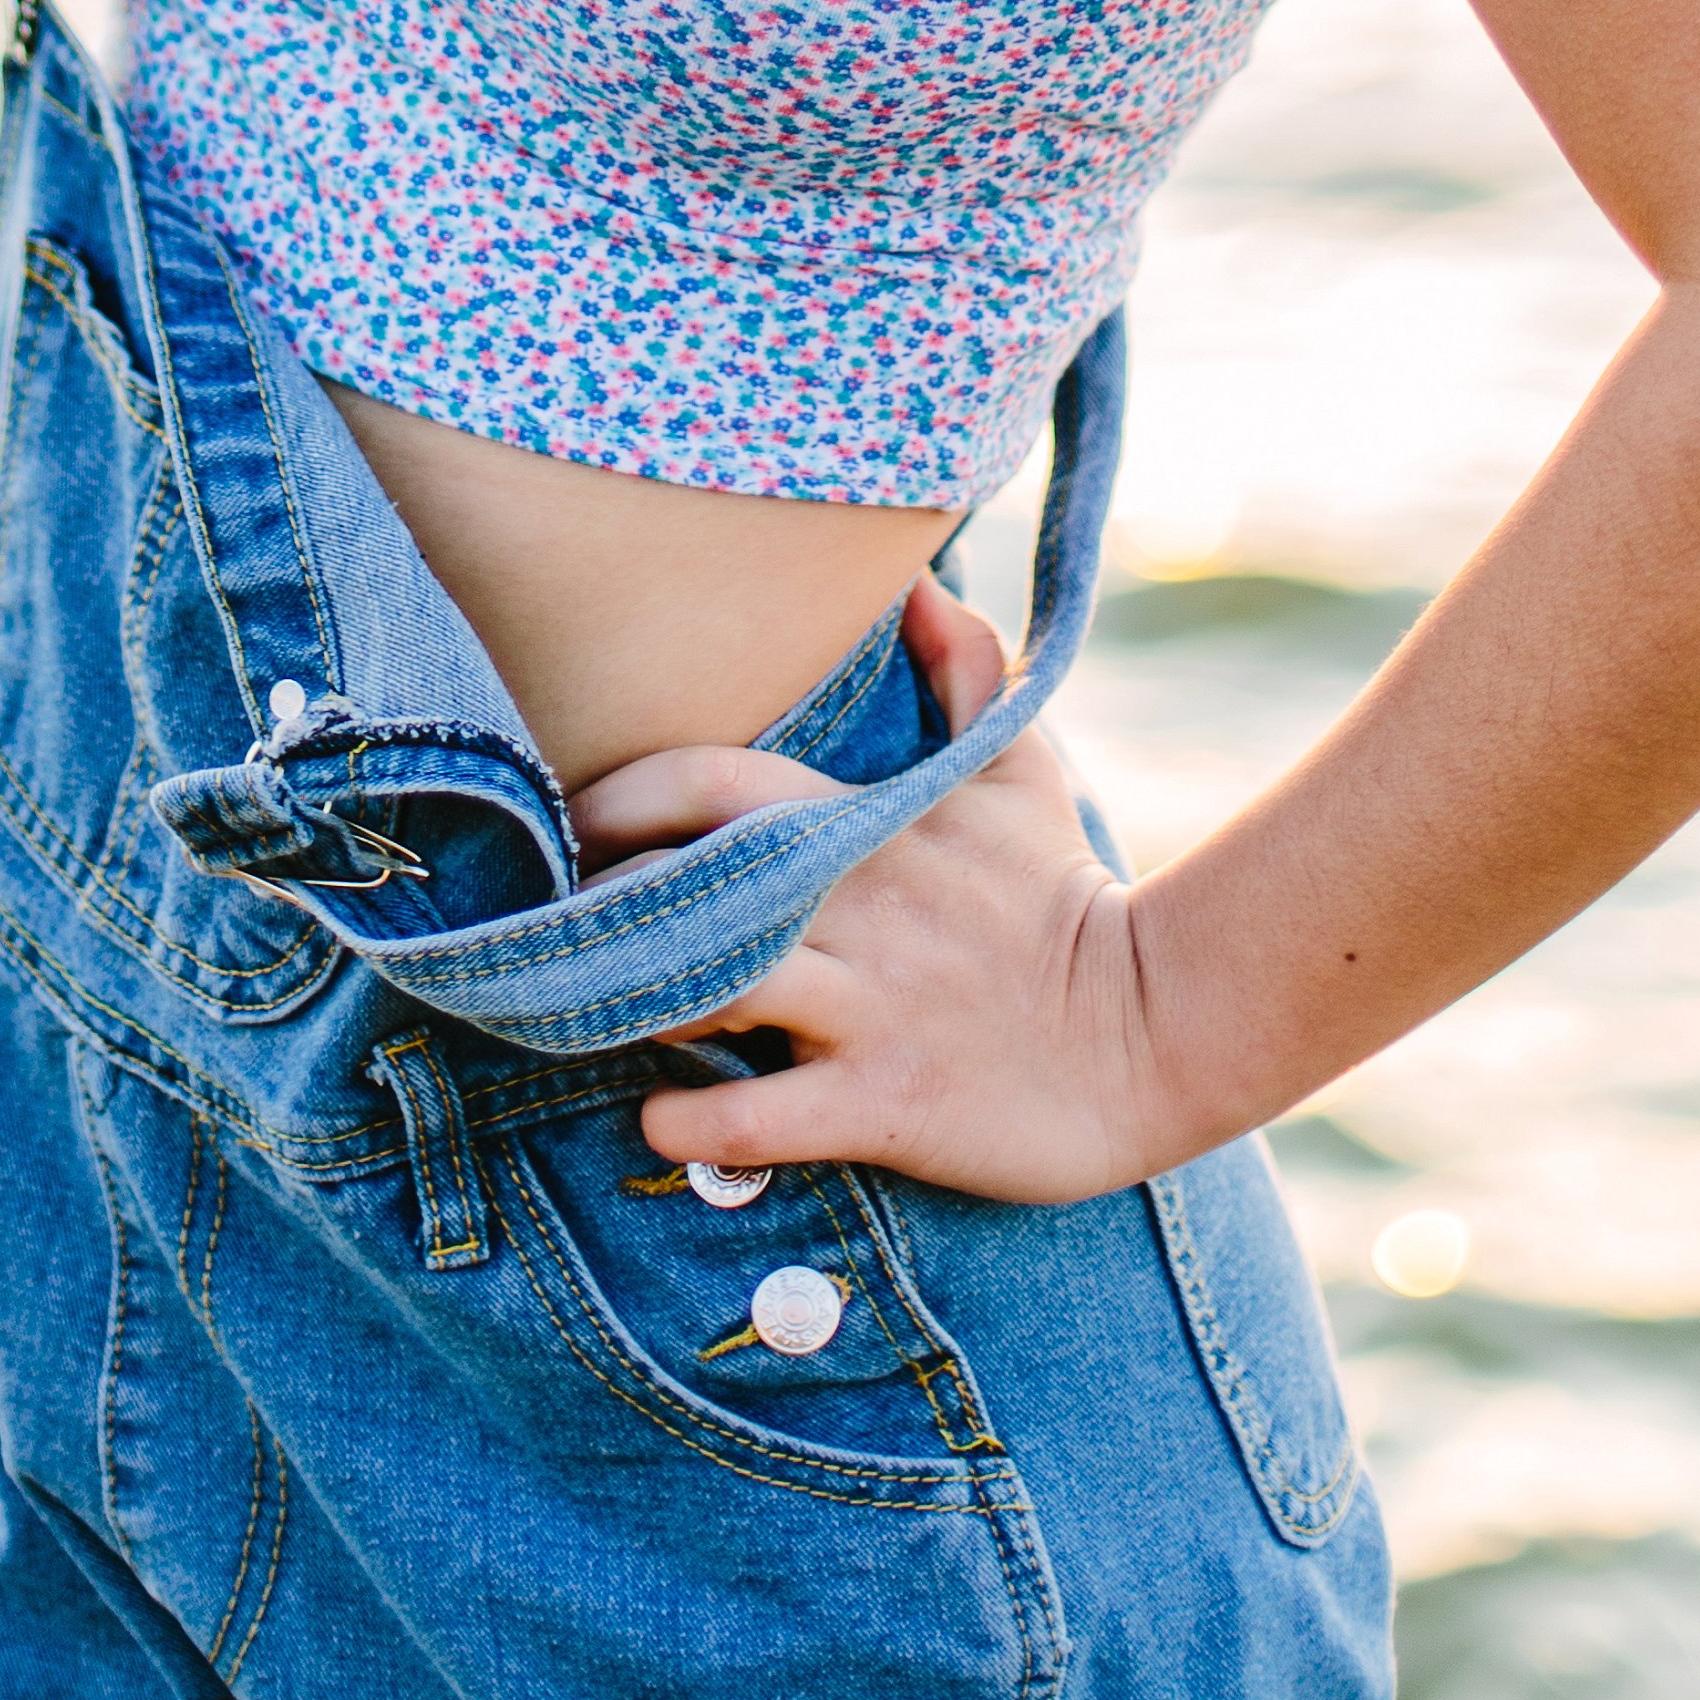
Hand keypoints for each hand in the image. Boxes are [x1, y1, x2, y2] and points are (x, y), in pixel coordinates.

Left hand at [568, 576, 1182, 1204]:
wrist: (1158, 1028)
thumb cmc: (1063, 894)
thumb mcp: (1018, 764)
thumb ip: (960, 668)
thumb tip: (918, 579)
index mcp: (871, 824)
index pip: (718, 781)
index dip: (627, 792)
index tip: (569, 814)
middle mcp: (855, 908)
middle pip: (689, 884)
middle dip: (601, 898)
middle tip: (542, 918)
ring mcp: (868, 1007)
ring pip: (713, 994)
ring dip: (627, 1006)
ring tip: (573, 1014)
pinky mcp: (887, 1102)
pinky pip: (762, 1118)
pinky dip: (694, 1119)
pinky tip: (657, 1114)